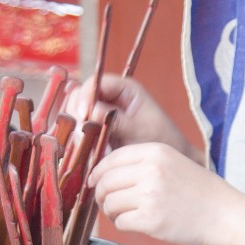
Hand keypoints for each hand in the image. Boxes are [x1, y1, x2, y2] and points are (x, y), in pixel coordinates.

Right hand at [69, 72, 198, 158]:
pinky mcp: (97, 130)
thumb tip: (88, 113)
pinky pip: (79, 130)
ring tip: (83, 146)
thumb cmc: (162, 142)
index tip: (81, 118)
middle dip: (76, 114)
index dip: (84, 97)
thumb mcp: (139, 130)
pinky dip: (78, 139)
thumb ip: (114, 120)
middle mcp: (111, 97)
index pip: (95, 83)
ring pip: (76, 114)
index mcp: (125, 89)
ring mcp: (102, 114)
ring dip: (75, 128)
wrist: (168, 162)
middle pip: (80, 96)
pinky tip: (83, 151)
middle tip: (78, 135)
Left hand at [92, 143, 244, 244]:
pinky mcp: (150, 219)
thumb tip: (105, 174)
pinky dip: (123, 224)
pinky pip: (120, 222)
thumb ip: (142, 163)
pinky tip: (136, 223)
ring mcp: (149, 195)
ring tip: (125, 214)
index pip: (111, 158)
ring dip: (111, 211)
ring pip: (109, 203)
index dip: (98, 172)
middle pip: (106, 181)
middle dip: (101, 194)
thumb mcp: (173, 162)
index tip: (95, 182)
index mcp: (155, 152)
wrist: (224, 214)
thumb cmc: (199, 191)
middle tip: (108, 203)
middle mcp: (150, 170)